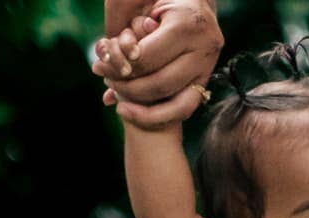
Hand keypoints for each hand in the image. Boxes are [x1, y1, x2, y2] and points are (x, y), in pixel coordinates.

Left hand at [93, 0, 222, 128]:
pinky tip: (132, 112)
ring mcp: (208, 67)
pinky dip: (157, 116)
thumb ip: (118, 13)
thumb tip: (106, 45)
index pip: (147, 58)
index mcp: (187, 23)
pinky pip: (184, 109)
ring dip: (142, 106)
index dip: (121, 67)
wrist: (193, 1)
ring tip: (117, 96)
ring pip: (176, 104)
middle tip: (106, 80)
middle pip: (161, 84)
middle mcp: (204, 47)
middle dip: (128, 88)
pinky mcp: (205, 81)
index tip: (100, 65)